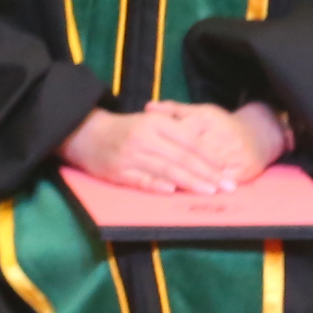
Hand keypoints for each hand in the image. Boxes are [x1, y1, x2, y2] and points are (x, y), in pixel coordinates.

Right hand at [63, 100, 277, 193]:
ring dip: (189, 182)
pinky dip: (157, 185)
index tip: (227, 171)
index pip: (188, 141)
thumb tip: (206, 149)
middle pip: (181, 157)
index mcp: (154, 123)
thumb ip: (175, 131)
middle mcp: (144, 138)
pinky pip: (141, 180)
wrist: (85, 133)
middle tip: (227, 187)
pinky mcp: (118, 171)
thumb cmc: (125, 129)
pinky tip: (172, 191)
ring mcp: (130, 155)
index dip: (209, 158)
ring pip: (165, 169)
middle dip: (207, 174)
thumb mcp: (150, 121)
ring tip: (209, 191)